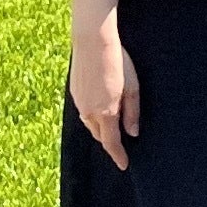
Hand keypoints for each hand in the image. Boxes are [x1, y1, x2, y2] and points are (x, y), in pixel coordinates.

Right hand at [70, 11, 141, 171]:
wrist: (93, 42)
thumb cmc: (118, 63)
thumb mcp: (132, 88)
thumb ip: (132, 113)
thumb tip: (132, 133)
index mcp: (105, 113)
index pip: (111, 143)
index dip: (118, 156)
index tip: (124, 165)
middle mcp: (89, 112)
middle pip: (100, 136)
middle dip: (109, 142)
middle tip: (120, 146)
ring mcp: (79, 103)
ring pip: (90, 124)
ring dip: (100, 129)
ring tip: (112, 127)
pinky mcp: (74, 93)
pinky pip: (84, 112)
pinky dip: (93, 116)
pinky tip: (100, 107)